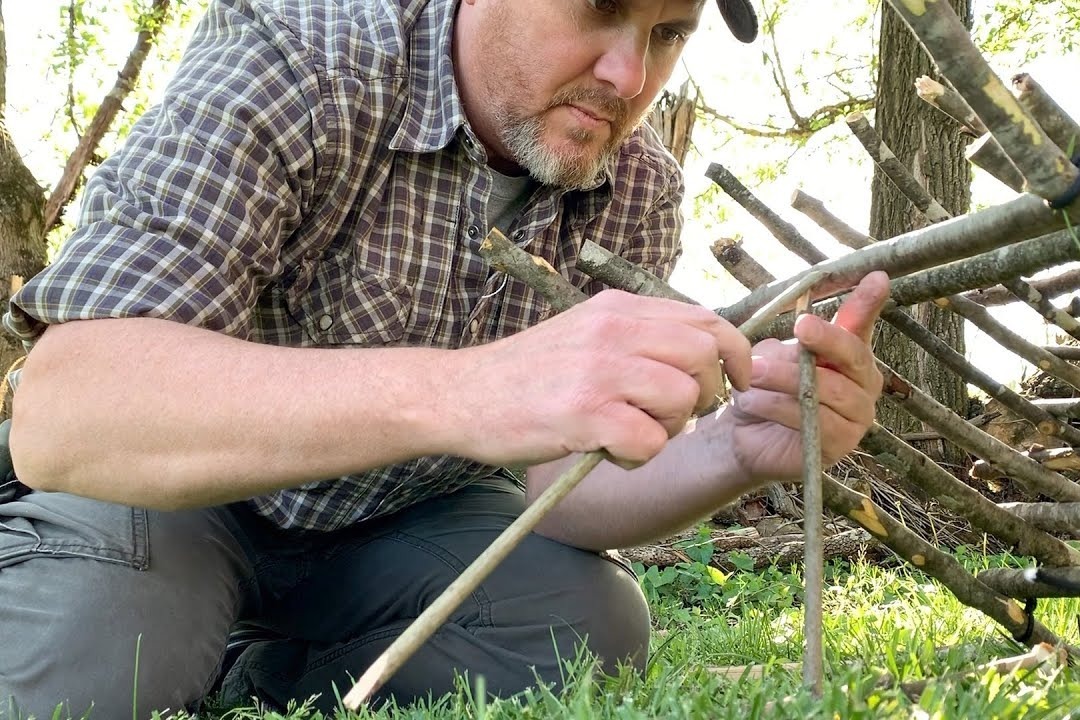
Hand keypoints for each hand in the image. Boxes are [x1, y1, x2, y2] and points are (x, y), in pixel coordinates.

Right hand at [453, 289, 752, 467]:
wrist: (460, 395)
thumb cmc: (526, 374)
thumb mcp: (585, 333)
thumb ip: (637, 336)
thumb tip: (702, 353)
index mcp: (618, 308)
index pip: (707, 319)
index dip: (736, 356)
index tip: (736, 384)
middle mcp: (613, 330)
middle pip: (705, 356)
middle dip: (704, 395)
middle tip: (671, 416)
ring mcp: (599, 370)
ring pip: (682, 398)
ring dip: (668, 429)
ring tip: (630, 434)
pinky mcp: (584, 413)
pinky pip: (649, 440)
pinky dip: (638, 456)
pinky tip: (608, 451)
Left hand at [727, 271, 888, 482]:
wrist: (742, 435)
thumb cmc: (764, 389)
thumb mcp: (773, 356)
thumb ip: (795, 344)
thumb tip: (807, 326)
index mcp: (850, 355)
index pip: (862, 325)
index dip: (869, 303)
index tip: (877, 278)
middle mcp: (863, 383)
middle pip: (853, 355)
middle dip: (827, 339)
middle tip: (801, 326)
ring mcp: (857, 416)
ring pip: (828, 389)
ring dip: (785, 377)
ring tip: (753, 372)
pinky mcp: (840, 446)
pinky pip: (814, 420)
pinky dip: (779, 407)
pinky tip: (754, 401)